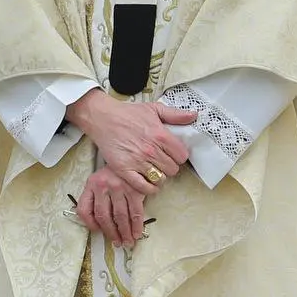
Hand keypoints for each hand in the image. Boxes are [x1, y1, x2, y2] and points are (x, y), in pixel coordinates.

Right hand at [67, 90, 195, 194]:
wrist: (103, 118)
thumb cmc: (128, 113)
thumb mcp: (154, 109)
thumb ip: (175, 114)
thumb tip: (193, 115)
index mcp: (161, 135)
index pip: (182, 156)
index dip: (179, 156)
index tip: (173, 154)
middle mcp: (151, 150)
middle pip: (172, 170)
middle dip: (169, 166)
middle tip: (162, 162)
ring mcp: (137, 161)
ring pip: (160, 179)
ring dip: (159, 176)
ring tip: (154, 170)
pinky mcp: (124, 170)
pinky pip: (144, 187)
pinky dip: (149, 188)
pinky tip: (148, 181)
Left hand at [76, 168, 146, 247]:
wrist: (132, 157)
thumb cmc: (114, 173)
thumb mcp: (99, 181)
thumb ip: (95, 198)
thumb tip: (97, 225)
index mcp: (91, 184)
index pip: (84, 209)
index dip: (89, 224)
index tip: (97, 231)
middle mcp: (103, 186)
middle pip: (104, 216)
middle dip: (111, 233)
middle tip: (117, 243)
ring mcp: (119, 188)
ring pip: (120, 216)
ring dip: (124, 232)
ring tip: (127, 242)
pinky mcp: (134, 190)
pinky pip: (135, 212)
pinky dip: (136, 225)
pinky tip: (137, 233)